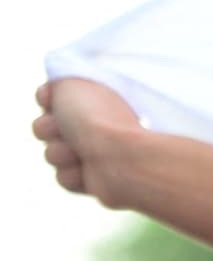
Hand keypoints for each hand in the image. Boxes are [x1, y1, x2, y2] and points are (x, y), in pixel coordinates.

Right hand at [31, 78, 141, 206]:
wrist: (120, 157)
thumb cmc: (98, 116)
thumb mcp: (72, 82)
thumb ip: (59, 82)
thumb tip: (50, 92)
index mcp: (95, 97)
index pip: (52, 98)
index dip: (48, 99)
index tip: (50, 99)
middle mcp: (96, 122)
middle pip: (44, 127)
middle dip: (48, 128)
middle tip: (63, 128)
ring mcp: (96, 151)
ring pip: (51, 154)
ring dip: (61, 152)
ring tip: (80, 152)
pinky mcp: (95, 178)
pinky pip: (64, 177)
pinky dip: (72, 174)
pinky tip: (88, 171)